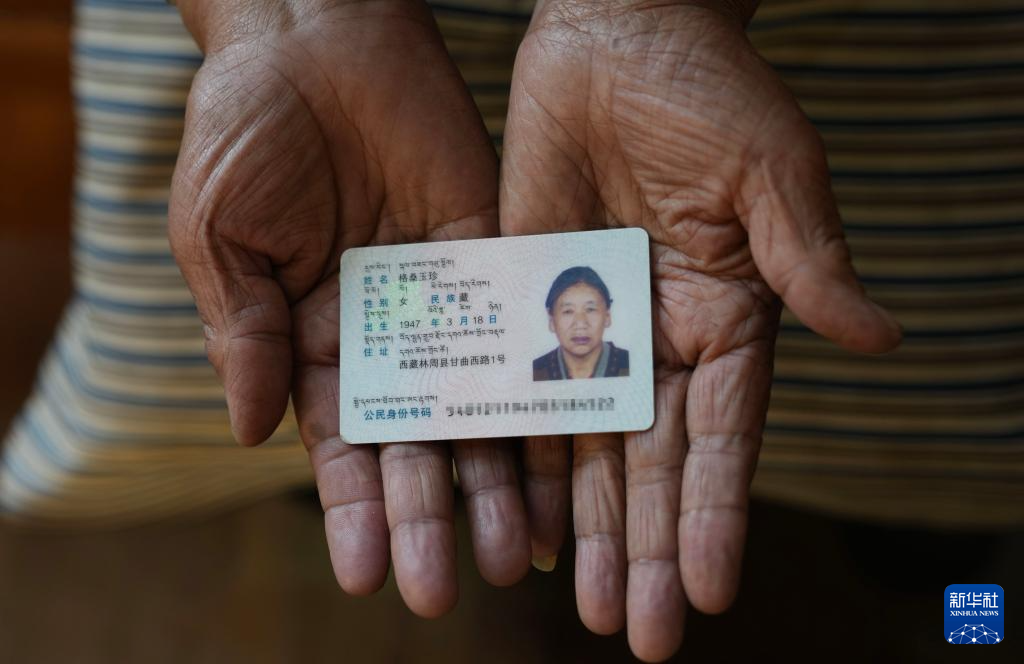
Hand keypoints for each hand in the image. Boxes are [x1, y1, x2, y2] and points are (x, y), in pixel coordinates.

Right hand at [169, 0, 529, 615]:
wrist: (317, 33)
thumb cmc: (245, 128)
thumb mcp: (219, 233)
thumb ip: (244, 329)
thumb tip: (252, 430)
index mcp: (311, 340)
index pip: (338, 444)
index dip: (352, 508)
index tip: (366, 572)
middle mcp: (386, 337)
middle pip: (414, 443)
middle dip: (426, 514)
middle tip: (442, 586)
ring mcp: (445, 304)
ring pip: (477, 406)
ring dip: (491, 481)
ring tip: (511, 554)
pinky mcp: (497, 259)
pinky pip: (522, 335)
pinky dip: (537, 396)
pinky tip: (555, 460)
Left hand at [500, 1, 900, 658]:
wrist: (614, 36)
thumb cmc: (708, 92)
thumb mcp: (771, 172)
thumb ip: (808, 259)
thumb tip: (878, 335)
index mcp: (728, 317)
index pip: (723, 435)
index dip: (715, 513)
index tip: (706, 589)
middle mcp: (660, 338)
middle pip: (653, 463)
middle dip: (645, 546)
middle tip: (634, 631)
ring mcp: (591, 327)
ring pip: (586, 447)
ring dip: (583, 526)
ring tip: (579, 603)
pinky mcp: (528, 304)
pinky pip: (520, 393)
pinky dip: (518, 458)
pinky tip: (513, 521)